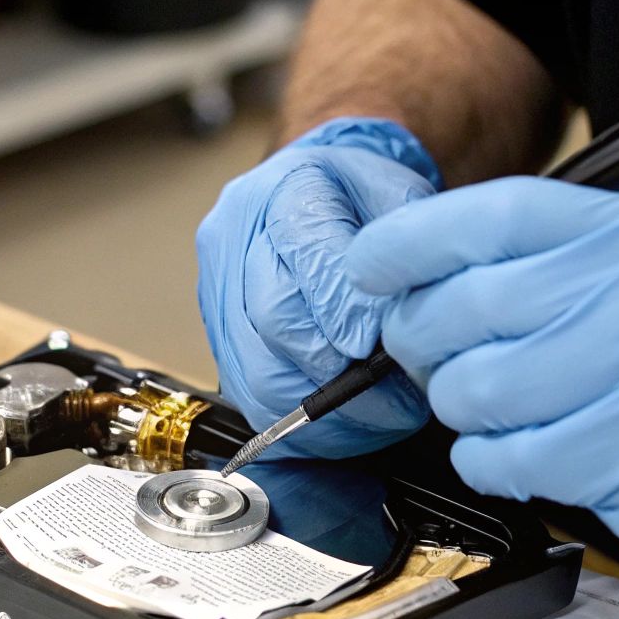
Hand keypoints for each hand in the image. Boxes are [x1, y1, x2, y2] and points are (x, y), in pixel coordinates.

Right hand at [197, 118, 437, 456]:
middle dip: (341, 368)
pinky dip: (307, 425)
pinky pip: (254, 403)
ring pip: (259, 374)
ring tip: (382, 414)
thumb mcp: (399, 198)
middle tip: (397, 394)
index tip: (380, 344)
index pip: (305, 254)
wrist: (328, 200)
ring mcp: (219, 298)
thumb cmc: (364, 200)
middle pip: (274, 319)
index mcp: (282, 192)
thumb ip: (399, 252)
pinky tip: (350, 423)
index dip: (345, 310)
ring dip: (327, 408)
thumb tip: (394, 328)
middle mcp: (235, 243)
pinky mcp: (221, 347)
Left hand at [348, 177, 618, 616]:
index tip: (370, 267)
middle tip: (434, 358)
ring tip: (498, 412)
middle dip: (422, 340)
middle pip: (468, 304)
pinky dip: (493, 462)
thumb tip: (421, 278)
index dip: (414, 241)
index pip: (501, 215)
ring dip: (461, 409)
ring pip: (475, 387)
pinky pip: (507, 457)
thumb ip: (555, 270)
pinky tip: (525, 455)